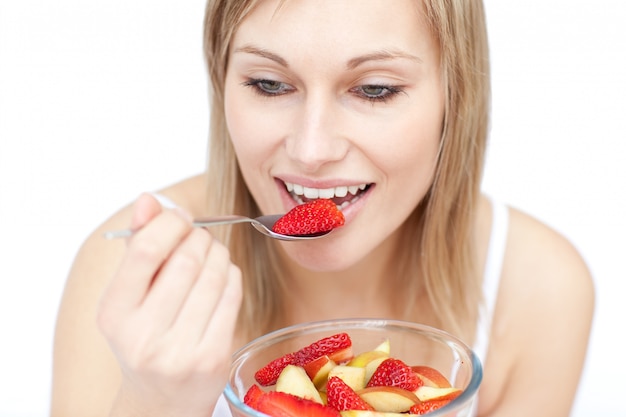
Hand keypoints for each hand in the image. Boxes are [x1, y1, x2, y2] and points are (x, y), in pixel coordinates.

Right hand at [97, 193, 241, 416]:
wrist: (160, 400)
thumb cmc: (144, 337)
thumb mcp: (127, 297)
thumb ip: (137, 245)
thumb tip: (149, 198)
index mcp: (114, 313)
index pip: (146, 249)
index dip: (169, 223)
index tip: (179, 219)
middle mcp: (144, 336)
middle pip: (187, 259)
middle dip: (199, 237)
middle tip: (199, 237)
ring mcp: (181, 351)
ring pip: (215, 275)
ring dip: (218, 253)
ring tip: (211, 255)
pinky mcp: (213, 358)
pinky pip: (232, 296)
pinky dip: (231, 275)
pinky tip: (222, 277)